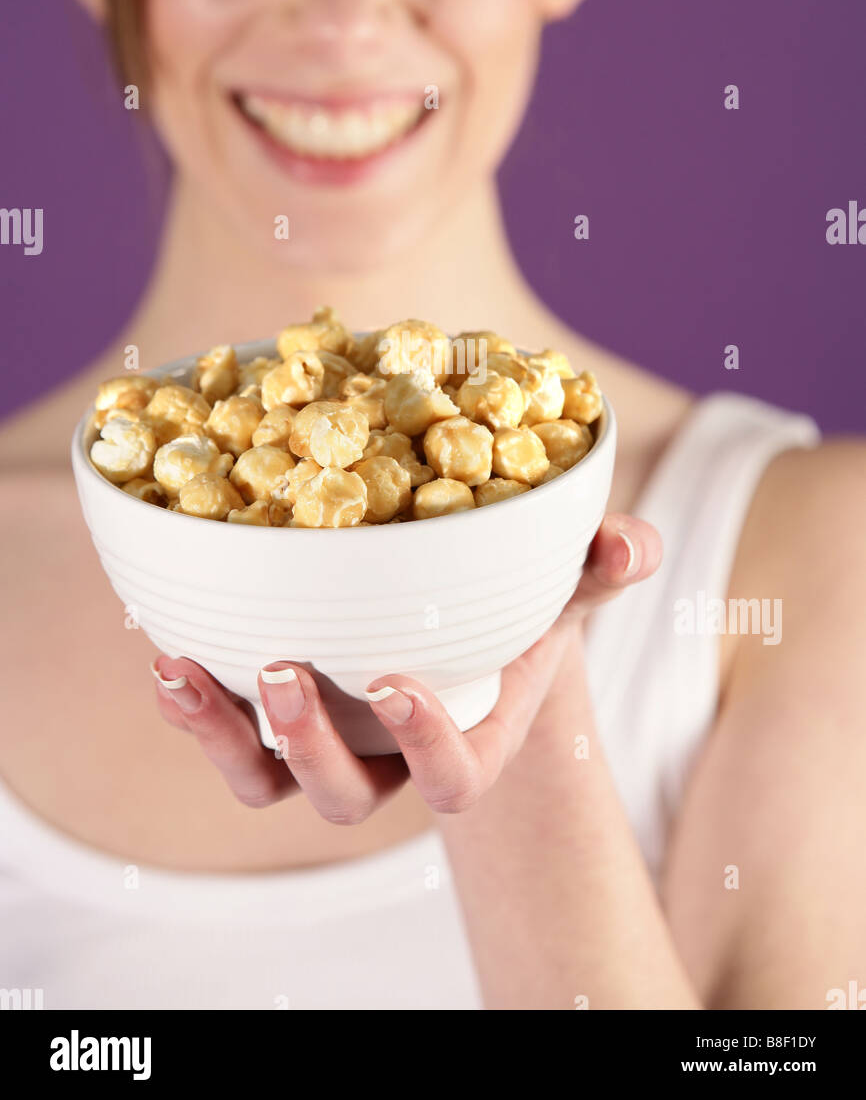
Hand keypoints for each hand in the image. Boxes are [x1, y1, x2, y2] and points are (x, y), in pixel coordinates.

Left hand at [151, 513, 660, 819]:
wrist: (459, 621)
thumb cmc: (519, 607)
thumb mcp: (563, 582)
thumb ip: (600, 566)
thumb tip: (632, 542)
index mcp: (468, 738)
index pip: (451, 777)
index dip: (423, 745)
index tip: (393, 681)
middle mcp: (387, 762)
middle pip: (344, 797)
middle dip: (312, 745)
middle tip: (285, 668)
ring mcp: (324, 747)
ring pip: (268, 782)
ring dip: (221, 735)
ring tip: (180, 669)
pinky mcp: (272, 723)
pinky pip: (227, 741)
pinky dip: (193, 704)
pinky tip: (168, 646)